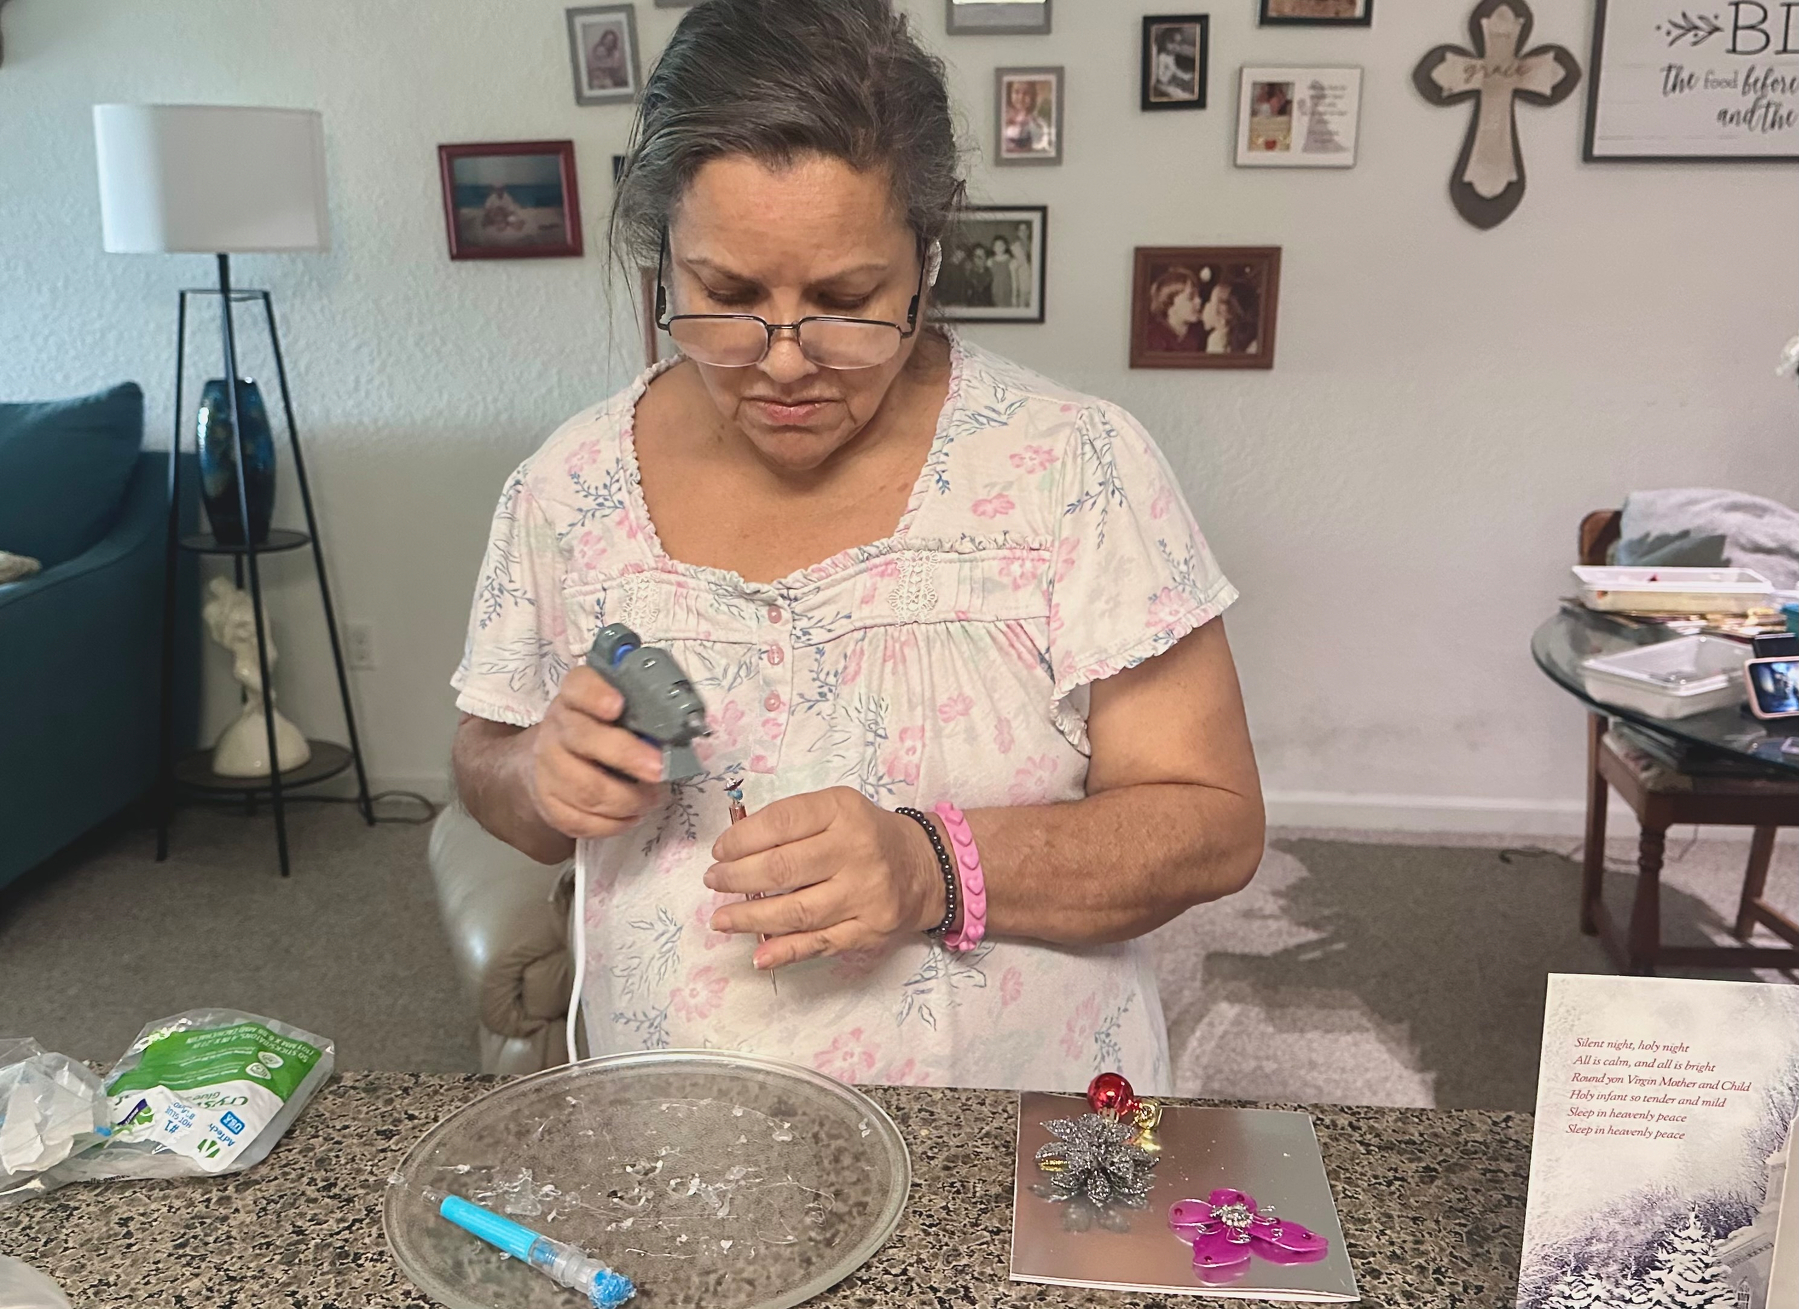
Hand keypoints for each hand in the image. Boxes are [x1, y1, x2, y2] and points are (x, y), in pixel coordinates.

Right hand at [526, 665, 664, 839]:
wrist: (557, 760)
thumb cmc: (603, 731)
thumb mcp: (620, 711)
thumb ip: (644, 713)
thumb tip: (685, 730)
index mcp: (577, 697)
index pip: (580, 687)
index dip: (596, 695)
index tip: (618, 705)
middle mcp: (557, 728)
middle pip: (584, 739)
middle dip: (627, 756)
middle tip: (659, 770)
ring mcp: (547, 767)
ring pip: (585, 788)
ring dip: (627, 799)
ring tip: (653, 799)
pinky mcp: (549, 803)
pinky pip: (579, 820)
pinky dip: (613, 823)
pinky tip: (632, 815)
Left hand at [704, 787, 945, 968]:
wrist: (925, 868)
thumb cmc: (867, 835)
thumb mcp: (836, 809)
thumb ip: (791, 823)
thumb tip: (734, 849)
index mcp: (843, 812)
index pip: (782, 822)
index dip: (742, 839)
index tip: (719, 852)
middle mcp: (856, 851)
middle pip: (784, 869)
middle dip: (737, 878)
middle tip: (715, 881)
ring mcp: (864, 894)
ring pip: (797, 911)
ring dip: (750, 917)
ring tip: (721, 919)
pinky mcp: (868, 930)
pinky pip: (819, 943)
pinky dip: (785, 952)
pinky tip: (758, 955)